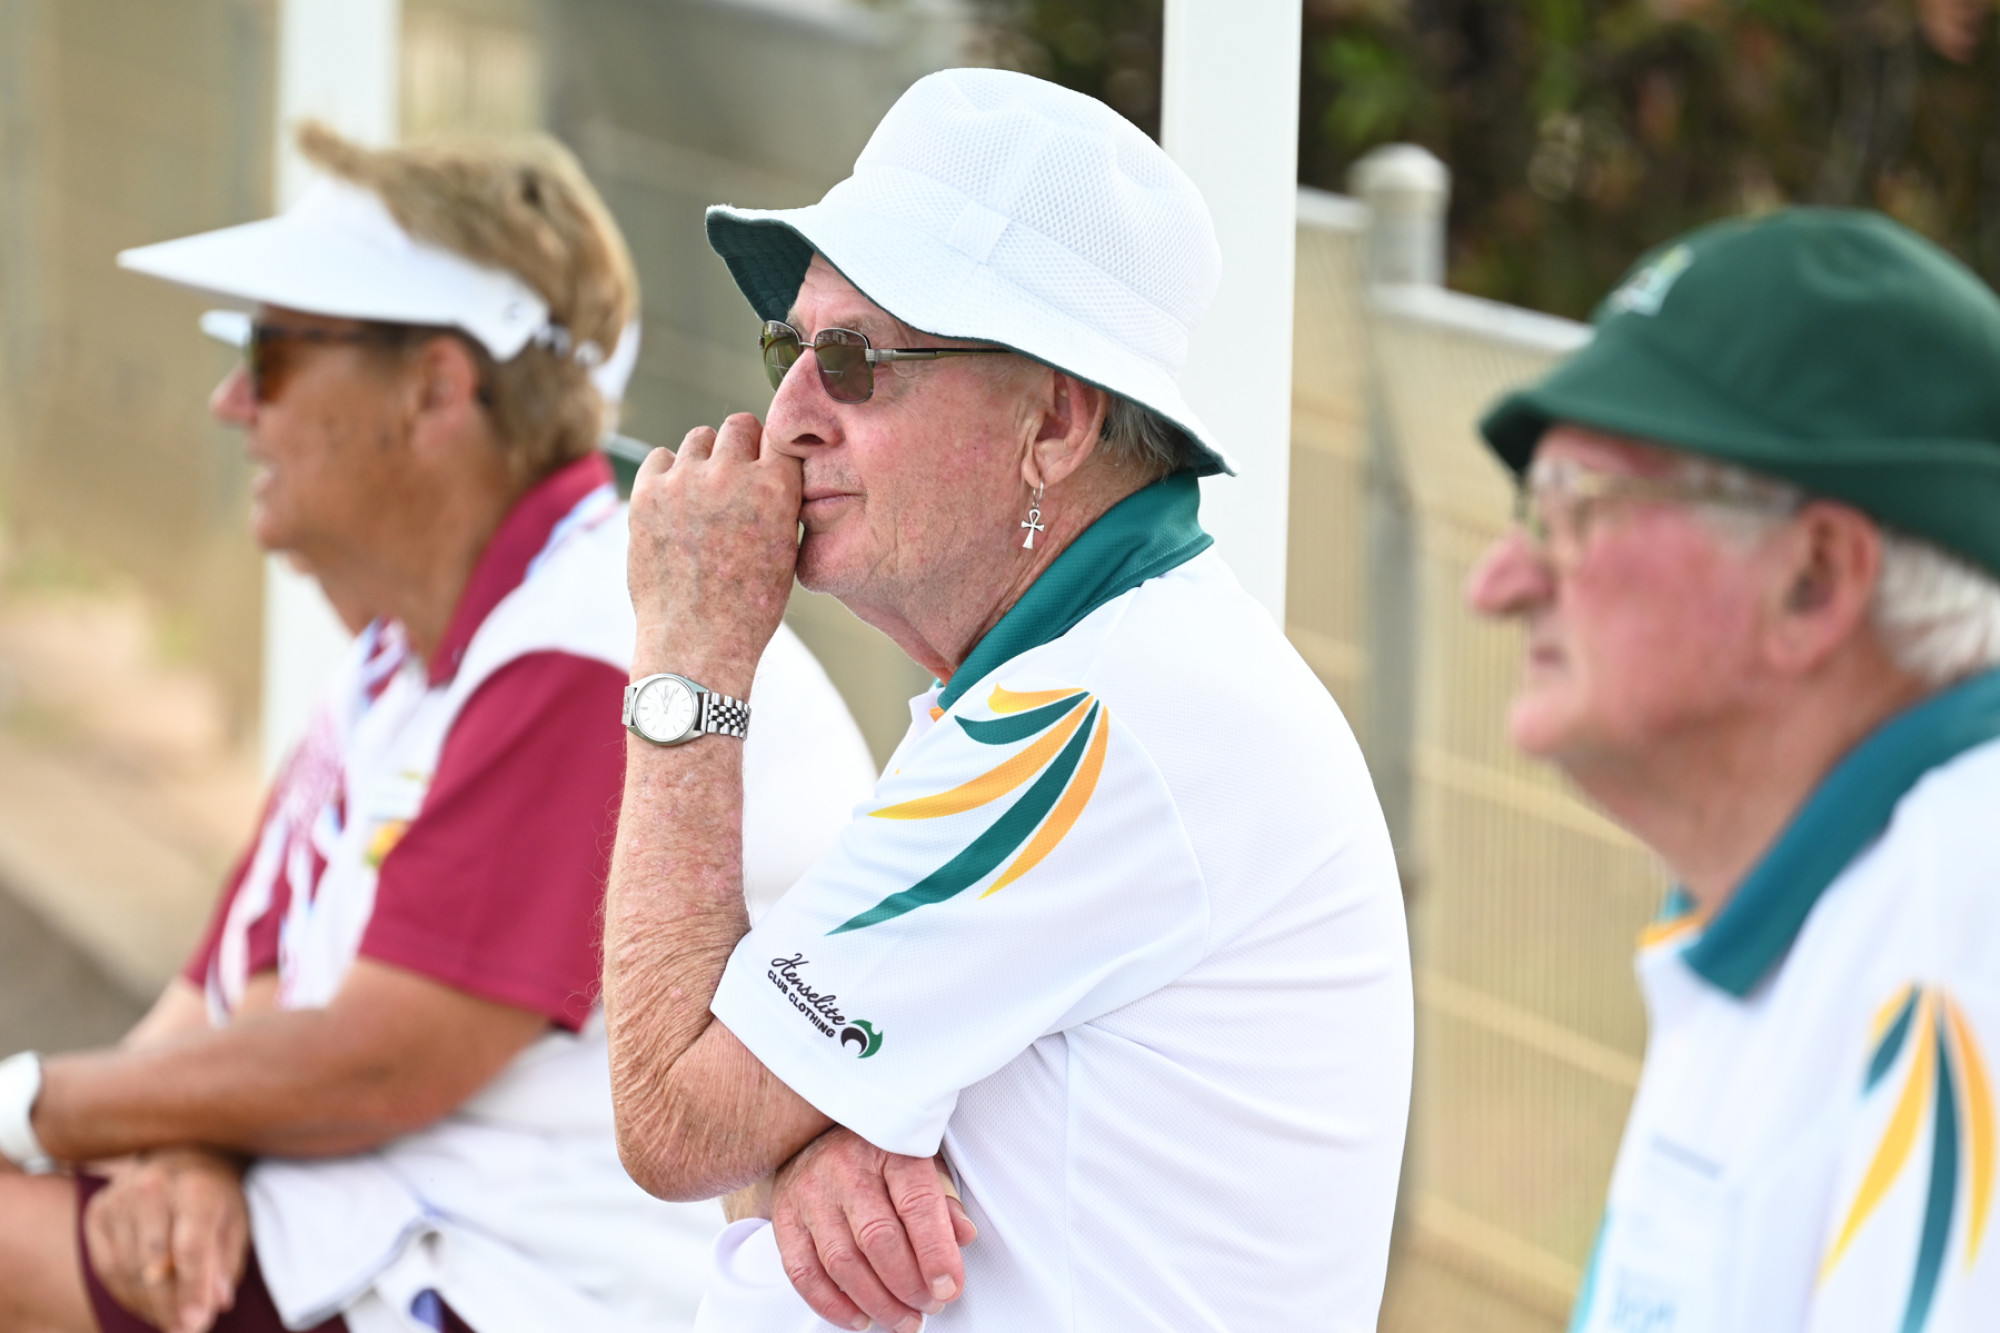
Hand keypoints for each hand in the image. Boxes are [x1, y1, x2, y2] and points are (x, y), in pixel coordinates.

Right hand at [83, 1149, 248, 1332]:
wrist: (183, 1153)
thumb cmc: (216, 1195)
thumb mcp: (235, 1222)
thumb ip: (225, 1263)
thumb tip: (215, 1304)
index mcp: (196, 1186)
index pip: (190, 1248)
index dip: (193, 1291)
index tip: (197, 1325)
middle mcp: (153, 1187)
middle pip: (155, 1266)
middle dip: (170, 1307)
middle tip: (184, 1331)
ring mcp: (119, 1197)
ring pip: (128, 1271)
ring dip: (148, 1306)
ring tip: (170, 1322)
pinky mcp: (97, 1210)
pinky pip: (107, 1267)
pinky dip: (127, 1294)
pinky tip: (146, 1306)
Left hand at [626, 413, 802, 691]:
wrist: (696, 642)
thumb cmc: (749, 606)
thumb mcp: (787, 551)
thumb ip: (782, 502)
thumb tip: (772, 469)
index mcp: (776, 488)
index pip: (780, 435)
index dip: (773, 450)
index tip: (767, 465)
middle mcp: (731, 474)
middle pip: (738, 425)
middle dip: (741, 447)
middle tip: (735, 479)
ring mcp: (685, 481)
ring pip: (699, 438)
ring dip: (705, 459)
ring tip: (704, 495)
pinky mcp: (647, 493)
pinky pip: (660, 458)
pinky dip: (668, 474)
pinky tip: (675, 505)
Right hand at [770, 1127, 976, 1332]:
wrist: (813, 1137)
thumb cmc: (875, 1155)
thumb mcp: (919, 1163)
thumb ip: (942, 1201)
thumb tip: (963, 1237)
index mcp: (889, 1150)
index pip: (917, 1204)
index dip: (936, 1253)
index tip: (949, 1286)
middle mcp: (846, 1169)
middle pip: (878, 1239)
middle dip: (909, 1286)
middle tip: (929, 1306)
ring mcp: (811, 1194)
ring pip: (842, 1263)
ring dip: (877, 1304)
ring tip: (903, 1320)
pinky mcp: (786, 1218)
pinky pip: (804, 1273)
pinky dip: (834, 1306)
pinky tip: (860, 1318)